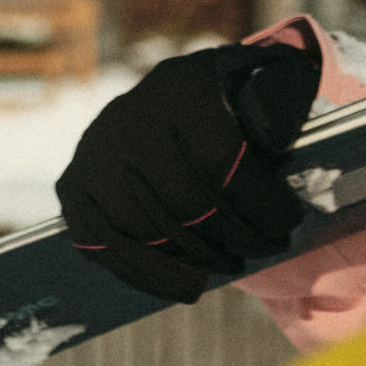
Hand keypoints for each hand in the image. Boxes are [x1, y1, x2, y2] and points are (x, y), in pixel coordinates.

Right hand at [56, 40, 321, 303]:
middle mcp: (128, 116)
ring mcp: (93, 154)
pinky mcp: (71, 187)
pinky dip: (151, 275)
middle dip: (238, 234)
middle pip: (188, 202)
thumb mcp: (255, 80)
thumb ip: (279, 94)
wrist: (161, 97)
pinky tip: (190, 285)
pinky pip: (108, 248)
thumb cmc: (224, 96)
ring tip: (236, 264)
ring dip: (200, 259)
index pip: (223, 159)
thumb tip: (294, 118)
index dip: (260, 201)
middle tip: (268, 247)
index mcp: (180, 85)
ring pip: (149, 230)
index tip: (290, 221)